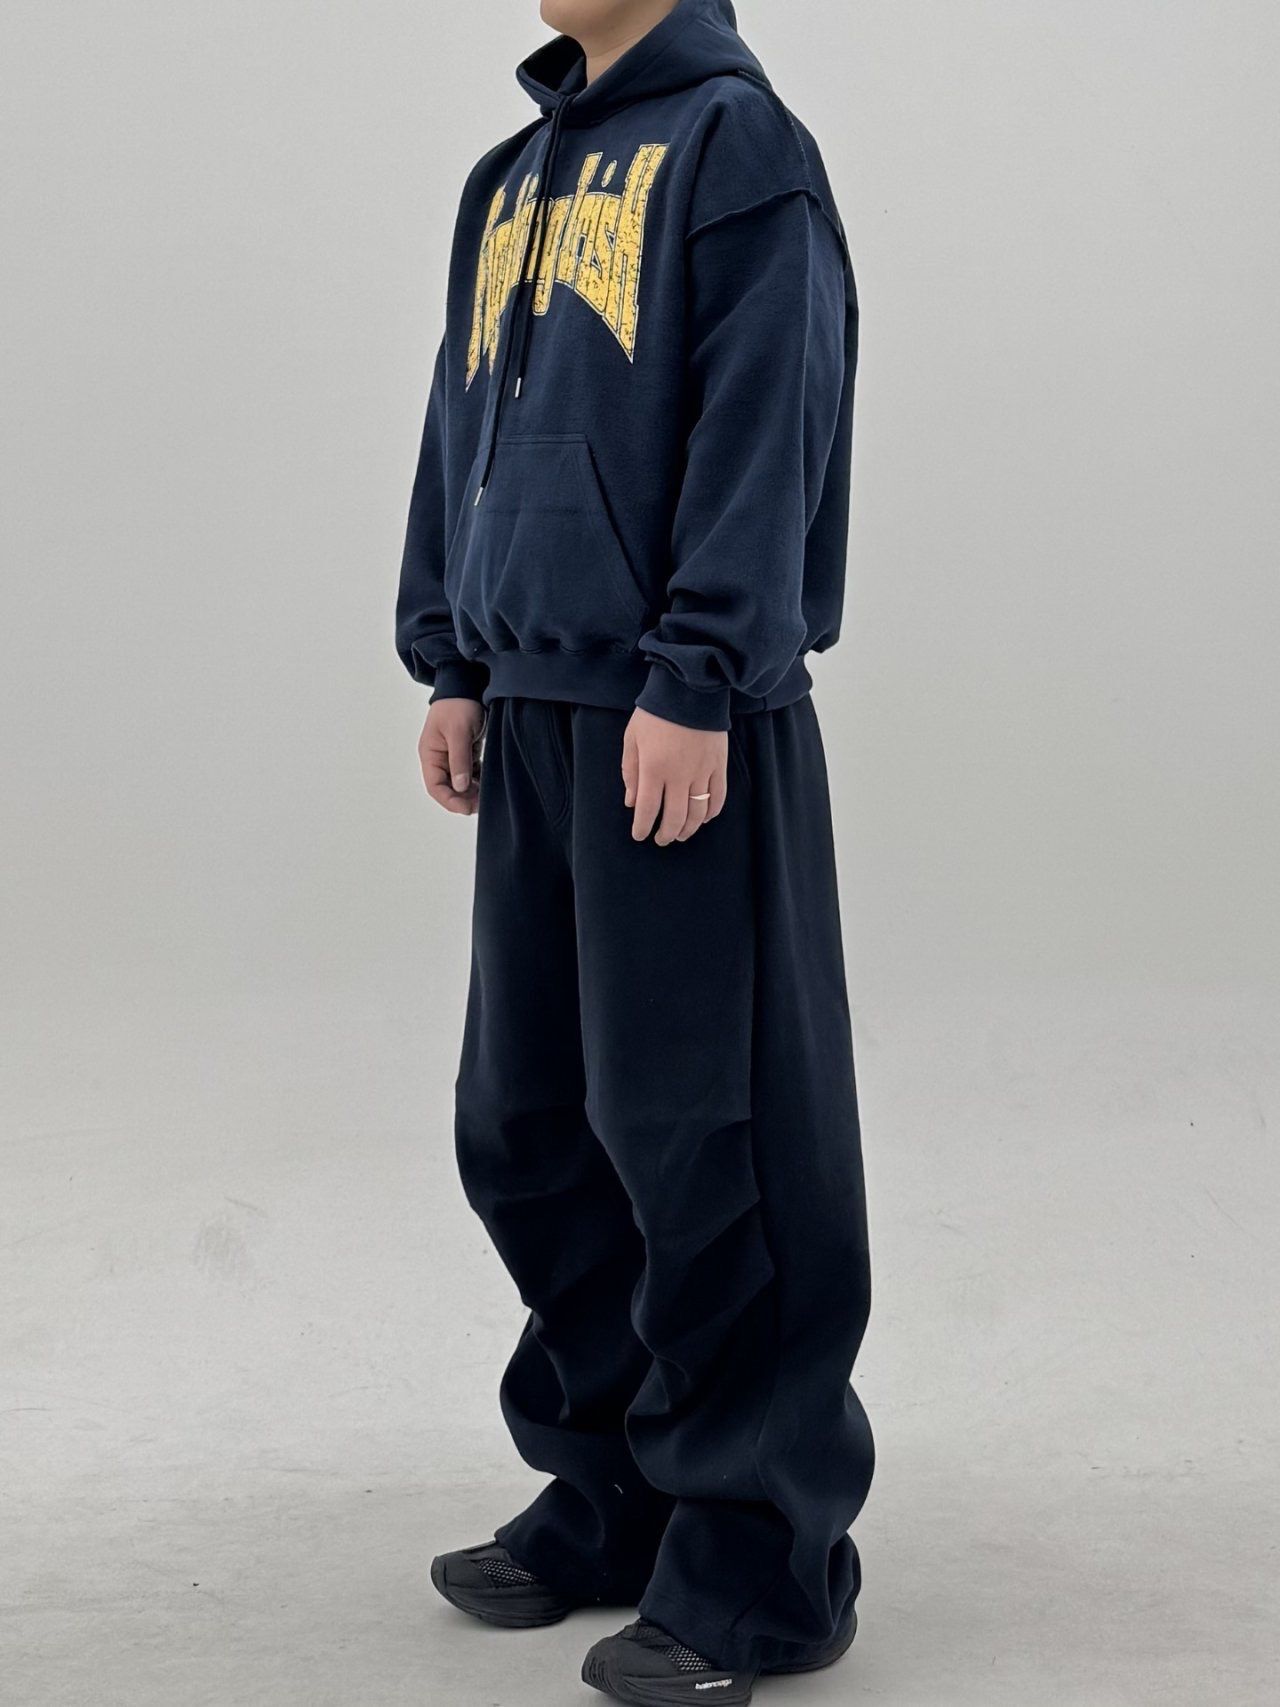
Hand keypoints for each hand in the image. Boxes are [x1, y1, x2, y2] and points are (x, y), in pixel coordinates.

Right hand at [419, 698, 484, 815]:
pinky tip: (488, 784)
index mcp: (430, 754)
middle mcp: (438, 758)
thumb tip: (461, 787)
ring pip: (459, 783)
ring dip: (471, 792)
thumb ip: (460, 760)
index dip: (450, 801)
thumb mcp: (459, 732)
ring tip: (487, 796)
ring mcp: (452, 756)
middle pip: (447, 788)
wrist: (466, 684)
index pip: (435, 787)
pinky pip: (469, 773)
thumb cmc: (458, 705)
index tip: (467, 808)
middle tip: (482, 804)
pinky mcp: (465, 752)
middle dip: (463, 799)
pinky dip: (478, 781)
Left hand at [621, 707, 727, 844]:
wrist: (689, 688)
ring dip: (688, 828)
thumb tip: (632, 802)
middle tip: (661, 839)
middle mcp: (679, 775)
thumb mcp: (632, 739)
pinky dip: (711, 812)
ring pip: (697, 812)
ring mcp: (702, 771)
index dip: (643, 827)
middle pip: (675, 817)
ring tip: (681, 834)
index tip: (640, 835)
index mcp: (654, 768)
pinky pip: (718, 796)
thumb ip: (631, 772)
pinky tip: (704, 818)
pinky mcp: (718, 765)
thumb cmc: (655, 712)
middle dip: (666, 834)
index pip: (648, 809)